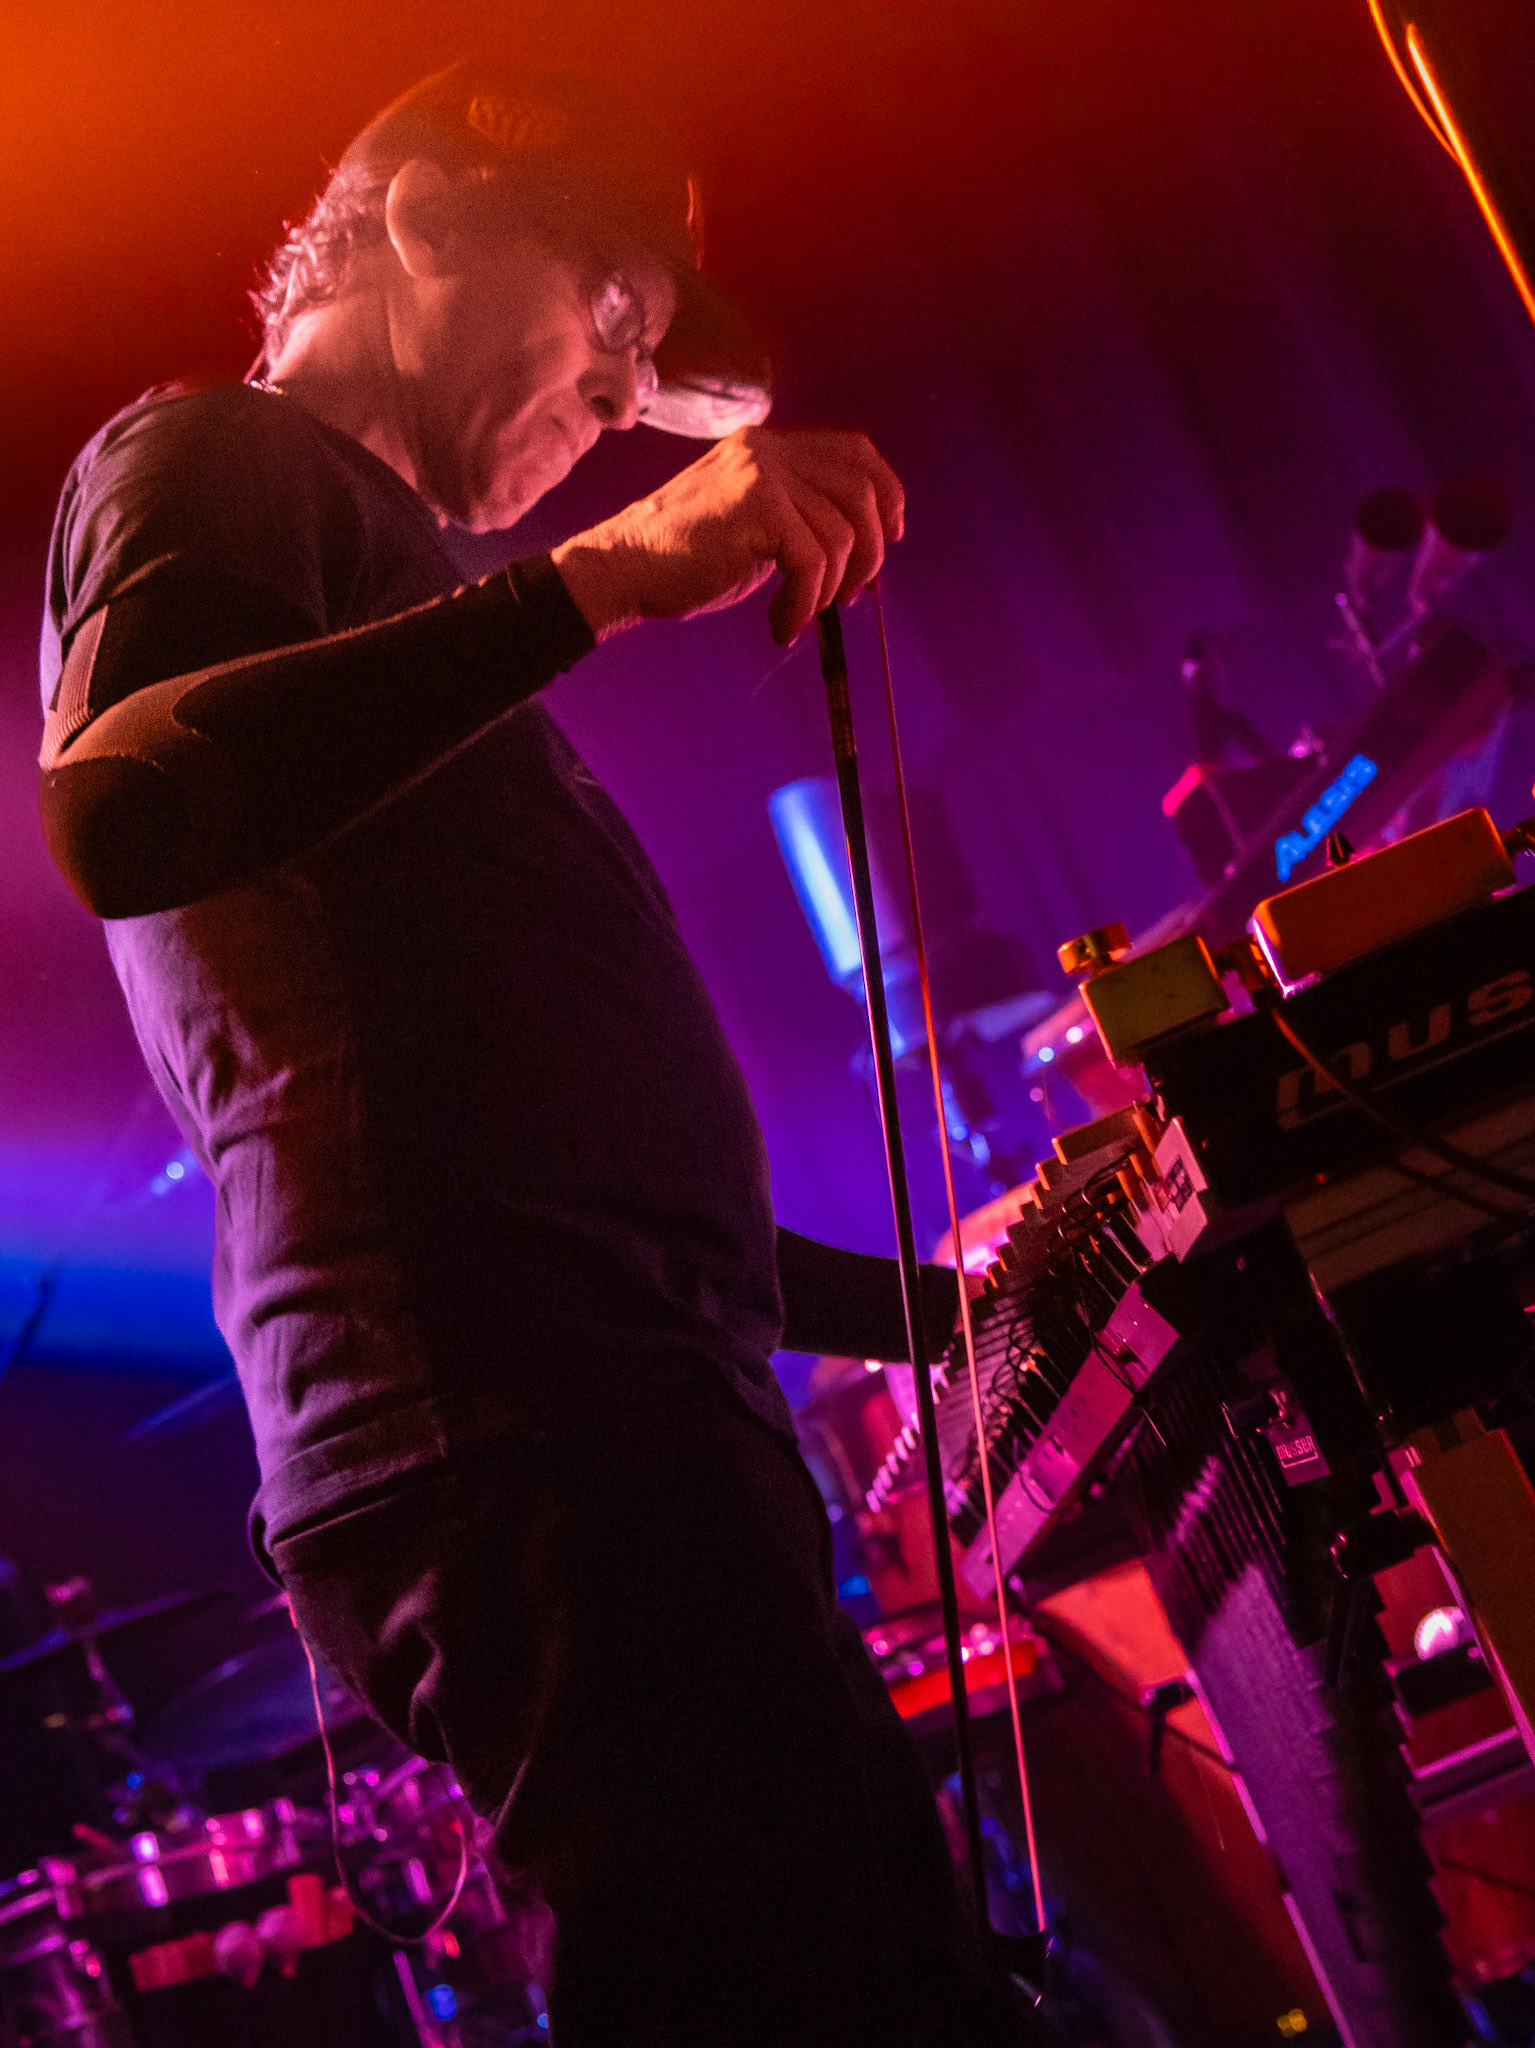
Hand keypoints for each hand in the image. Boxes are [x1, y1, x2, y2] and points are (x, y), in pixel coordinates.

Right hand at [550, 426, 904, 647]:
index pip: (854, 450)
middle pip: (860, 490)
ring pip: (841, 533)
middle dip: (870, 552)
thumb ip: (797, 516)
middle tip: (850, 596)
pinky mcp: (757, 507)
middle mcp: (769, 449)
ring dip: (830, 588)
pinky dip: (805, 603)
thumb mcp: (750, 523)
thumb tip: (858, 546)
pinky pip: (813, 561)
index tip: (890, 537)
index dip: (885, 492)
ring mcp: (763, 474)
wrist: (624, 568)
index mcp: (769, 446)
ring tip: (799, 613)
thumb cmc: (683, 559)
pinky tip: (781, 624)